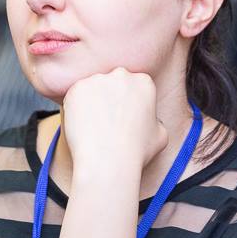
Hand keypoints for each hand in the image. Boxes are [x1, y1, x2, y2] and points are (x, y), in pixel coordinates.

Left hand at [61, 68, 167, 182]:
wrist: (107, 162)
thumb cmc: (136, 152)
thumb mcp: (160, 135)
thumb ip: (156, 120)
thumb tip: (151, 120)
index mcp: (144, 82)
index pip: (134, 85)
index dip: (128, 102)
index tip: (123, 117)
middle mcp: (121, 75)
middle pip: (113, 83)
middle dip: (110, 97)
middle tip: (106, 120)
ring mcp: (97, 80)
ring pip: (93, 88)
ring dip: (92, 102)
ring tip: (93, 126)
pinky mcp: (77, 88)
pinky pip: (75, 95)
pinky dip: (76, 108)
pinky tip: (81, 125)